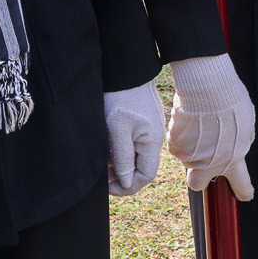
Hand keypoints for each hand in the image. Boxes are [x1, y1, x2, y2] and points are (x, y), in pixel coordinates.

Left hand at [102, 80, 164, 195]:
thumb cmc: (120, 98)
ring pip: (138, 157)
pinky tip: (110, 146)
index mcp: (151, 141)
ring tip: (104, 160)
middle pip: (142, 168)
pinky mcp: (144, 123)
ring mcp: (150, 130)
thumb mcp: (117, 131)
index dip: (128, 187)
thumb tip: (127, 182)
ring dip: (121, 164)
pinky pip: (136, 145)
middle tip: (103, 175)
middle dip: (123, 176)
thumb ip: (123, 158)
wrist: (126, 71)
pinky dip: (123, 151)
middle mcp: (154, 138)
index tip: (108, 187)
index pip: (146, 176)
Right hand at [167, 54, 255, 199]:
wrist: (209, 88)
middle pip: (197, 184)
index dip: (243, 190)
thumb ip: (240, 140)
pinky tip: (187, 118)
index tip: (246, 195)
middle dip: (198, 178)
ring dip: (190, 146)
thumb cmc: (230, 101)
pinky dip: (180, 134)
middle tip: (200, 159)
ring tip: (198, 122)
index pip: (241, 182)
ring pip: (186, 158)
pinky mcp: (175, 146)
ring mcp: (191, 157)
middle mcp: (212, 164)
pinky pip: (176, 144)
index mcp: (234, 158)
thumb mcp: (245, 123)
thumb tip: (235, 146)